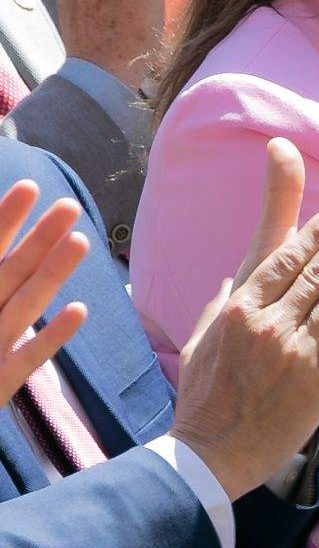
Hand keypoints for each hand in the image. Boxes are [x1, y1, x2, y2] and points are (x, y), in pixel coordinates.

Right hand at [0, 182, 88, 402]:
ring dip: (51, 275)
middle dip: (37, 239)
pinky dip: (50, 337)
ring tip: (82, 241)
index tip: (29, 187)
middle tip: (71, 206)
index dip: (4, 220)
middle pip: (7, 272)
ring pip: (22, 306)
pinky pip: (27, 359)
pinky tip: (80, 311)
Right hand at [168, 138, 318, 498]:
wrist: (210, 456)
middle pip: (316, 270)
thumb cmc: (203, 399)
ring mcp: (294, 349)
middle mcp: (266, 323)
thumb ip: (222, 305)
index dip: (314, 234)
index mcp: (238, 310)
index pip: (282, 260)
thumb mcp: (201, 340)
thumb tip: (234, 279)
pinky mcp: (318, 376)